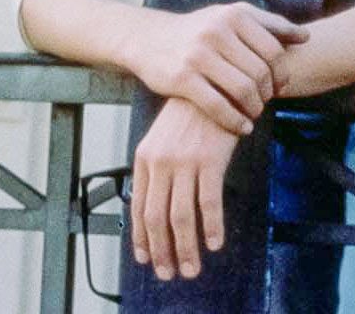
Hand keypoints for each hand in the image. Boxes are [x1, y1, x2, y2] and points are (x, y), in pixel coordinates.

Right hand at [130, 4, 309, 134]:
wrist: (149, 38)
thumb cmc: (199, 30)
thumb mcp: (231, 17)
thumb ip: (269, 25)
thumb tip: (306, 37)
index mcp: (235, 15)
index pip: (274, 50)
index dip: (283, 72)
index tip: (280, 85)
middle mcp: (218, 31)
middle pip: (261, 72)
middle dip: (269, 92)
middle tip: (267, 102)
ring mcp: (198, 55)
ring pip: (243, 90)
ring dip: (255, 108)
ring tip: (255, 113)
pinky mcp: (182, 79)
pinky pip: (218, 106)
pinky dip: (235, 121)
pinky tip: (243, 128)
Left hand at [130, 97, 239, 280]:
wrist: (216, 82)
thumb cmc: (192, 113)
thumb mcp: (163, 137)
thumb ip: (156, 168)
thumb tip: (156, 206)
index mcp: (144, 158)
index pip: (137, 208)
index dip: (142, 238)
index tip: (148, 259)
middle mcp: (160, 162)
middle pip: (157, 218)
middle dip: (163, 251)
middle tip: (171, 273)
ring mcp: (184, 161)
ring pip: (181, 216)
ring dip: (186, 248)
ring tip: (192, 268)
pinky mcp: (210, 159)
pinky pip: (209, 202)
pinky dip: (212, 227)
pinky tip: (215, 243)